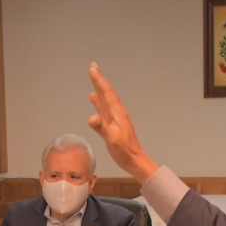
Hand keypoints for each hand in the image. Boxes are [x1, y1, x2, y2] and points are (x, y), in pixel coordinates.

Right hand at [87, 62, 157, 182]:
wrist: (134, 160)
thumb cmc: (124, 151)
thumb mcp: (111, 139)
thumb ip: (101, 128)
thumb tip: (91, 117)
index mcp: (117, 113)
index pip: (107, 93)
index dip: (99, 80)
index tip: (92, 69)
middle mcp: (117, 112)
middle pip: (107, 91)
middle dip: (99, 79)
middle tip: (92, 66)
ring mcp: (115, 117)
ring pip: (105, 98)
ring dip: (99, 87)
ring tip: (93, 77)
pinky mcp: (113, 123)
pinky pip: (104, 107)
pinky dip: (98, 100)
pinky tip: (94, 97)